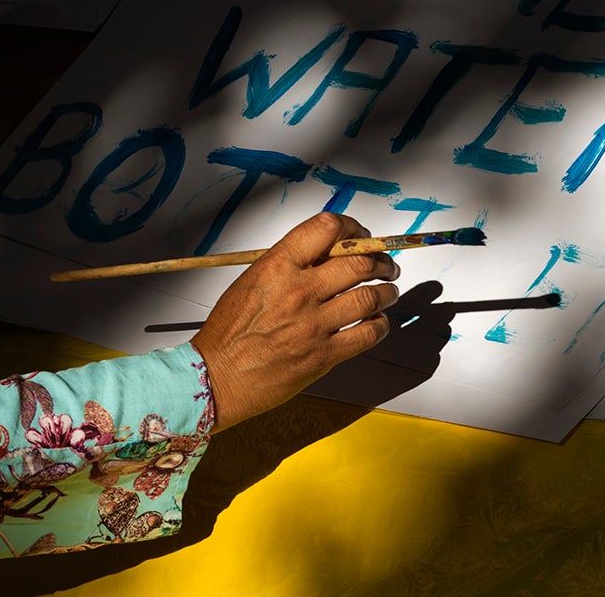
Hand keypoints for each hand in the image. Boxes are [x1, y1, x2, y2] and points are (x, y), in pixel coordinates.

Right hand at [192, 212, 400, 431]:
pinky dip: (380, 324)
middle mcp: (298, 291)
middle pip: (357, 262)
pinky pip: (367, 334)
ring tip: (388, 291)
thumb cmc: (228, 332)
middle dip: (379, 260)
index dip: (351, 227)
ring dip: (386, 290)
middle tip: (385, 264)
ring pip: (370, 296)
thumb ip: (288, 265)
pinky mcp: (323, 355)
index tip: (360, 235)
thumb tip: (326, 255)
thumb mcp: (251, 282)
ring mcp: (313, 324)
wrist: (217, 376)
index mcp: (276, 266)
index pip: (326, 229)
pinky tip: (378, 321)